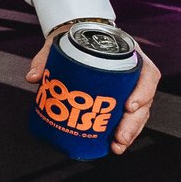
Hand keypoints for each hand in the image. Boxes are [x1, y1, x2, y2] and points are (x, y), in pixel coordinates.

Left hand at [27, 23, 161, 153]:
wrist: (80, 36)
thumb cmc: (78, 39)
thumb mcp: (62, 44)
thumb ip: (46, 58)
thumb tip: (33, 77)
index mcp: (128, 55)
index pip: (147, 74)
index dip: (143, 92)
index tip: (130, 106)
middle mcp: (134, 72)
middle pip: (144, 100)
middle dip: (134, 122)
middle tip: (120, 137)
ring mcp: (130, 86)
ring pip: (140, 112)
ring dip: (130, 131)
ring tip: (118, 146)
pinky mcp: (122, 97)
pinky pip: (129, 116)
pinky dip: (124, 131)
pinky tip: (115, 144)